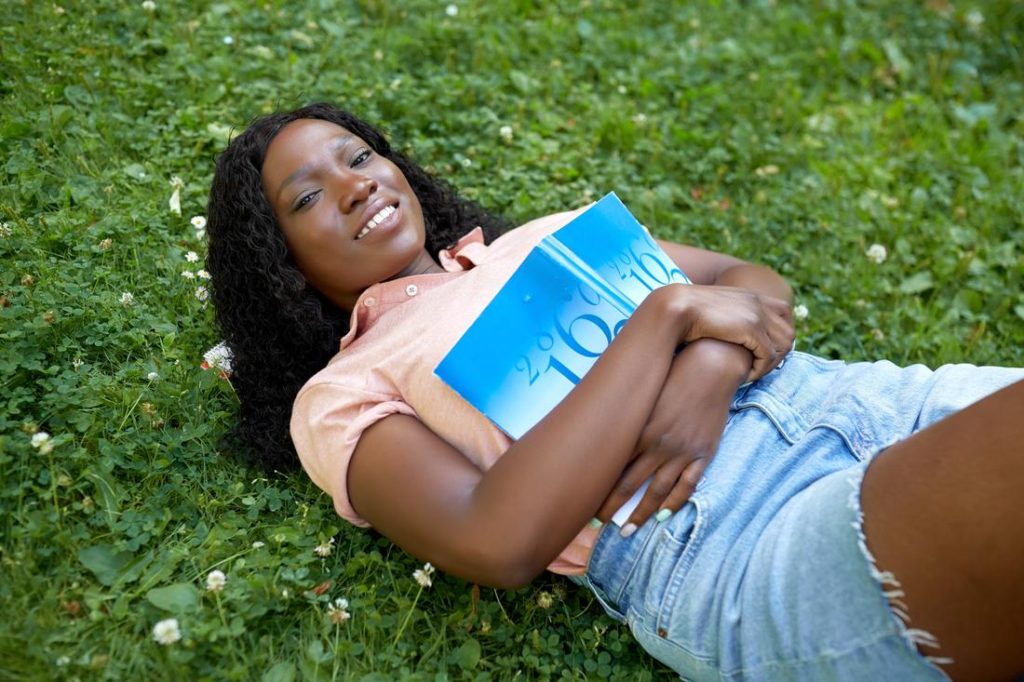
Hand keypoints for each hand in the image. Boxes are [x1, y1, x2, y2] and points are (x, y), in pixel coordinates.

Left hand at [593, 339, 748, 531]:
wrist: (711, 364)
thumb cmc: (671, 373)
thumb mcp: (641, 391)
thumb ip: (622, 414)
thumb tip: (599, 429)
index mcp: (638, 428)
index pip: (612, 466)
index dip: (597, 487)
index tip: (583, 502)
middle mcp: (658, 444)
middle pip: (629, 484)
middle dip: (611, 507)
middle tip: (596, 524)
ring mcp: (682, 451)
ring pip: (657, 491)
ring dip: (641, 514)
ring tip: (627, 532)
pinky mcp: (704, 453)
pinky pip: (687, 485)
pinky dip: (675, 503)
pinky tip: (663, 516)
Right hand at [660, 284, 793, 380]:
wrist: (677, 307)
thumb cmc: (686, 314)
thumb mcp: (713, 311)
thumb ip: (728, 317)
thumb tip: (730, 331)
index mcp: (750, 295)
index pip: (784, 312)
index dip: (780, 333)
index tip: (767, 350)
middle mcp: (758, 302)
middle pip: (788, 332)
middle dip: (778, 354)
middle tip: (760, 367)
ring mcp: (758, 314)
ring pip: (782, 346)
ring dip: (770, 364)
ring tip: (753, 373)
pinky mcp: (752, 329)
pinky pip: (768, 356)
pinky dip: (760, 370)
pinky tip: (745, 376)